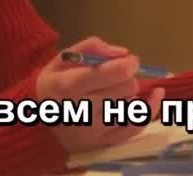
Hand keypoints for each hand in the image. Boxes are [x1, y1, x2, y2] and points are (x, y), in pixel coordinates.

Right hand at [36, 36, 163, 154]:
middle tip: (117, 75)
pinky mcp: (103, 143)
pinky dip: (148, 109)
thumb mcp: (62, 58)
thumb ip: (92, 48)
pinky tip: (156, 96)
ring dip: (129, 93)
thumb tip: (122, 53)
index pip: (109, 73)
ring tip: (115, 90)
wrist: (36, 121)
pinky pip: (136, 126)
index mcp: (68, 86)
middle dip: (127, 77)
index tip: (130, 61)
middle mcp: (82, 109)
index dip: (127, 64)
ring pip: (132, 104)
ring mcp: (94, 130)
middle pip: (126, 88)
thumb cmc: (52, 84)